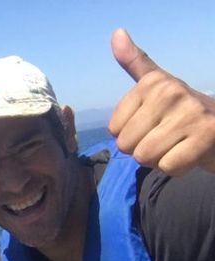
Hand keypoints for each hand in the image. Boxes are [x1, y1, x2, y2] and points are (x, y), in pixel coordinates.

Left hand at [108, 28, 214, 175]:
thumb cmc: (181, 110)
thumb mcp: (157, 85)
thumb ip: (135, 63)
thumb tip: (116, 33)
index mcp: (153, 83)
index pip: (114, 129)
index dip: (130, 135)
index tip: (153, 124)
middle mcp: (171, 93)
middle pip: (127, 145)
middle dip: (143, 150)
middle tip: (165, 138)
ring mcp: (190, 113)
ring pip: (145, 156)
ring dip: (158, 159)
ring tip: (176, 145)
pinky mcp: (206, 136)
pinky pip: (168, 166)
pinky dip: (177, 167)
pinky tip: (189, 153)